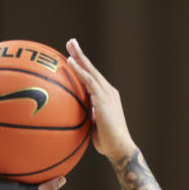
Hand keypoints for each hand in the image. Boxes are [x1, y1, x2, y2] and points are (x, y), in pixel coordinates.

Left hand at [65, 38, 136, 161]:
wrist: (118, 148)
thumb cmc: (106, 142)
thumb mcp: (92, 125)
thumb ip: (86, 116)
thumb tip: (73, 114)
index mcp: (105, 97)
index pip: (92, 78)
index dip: (83, 65)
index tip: (72, 55)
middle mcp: (108, 92)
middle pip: (92, 69)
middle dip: (81, 54)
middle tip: (71, 41)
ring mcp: (106, 94)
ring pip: (91, 71)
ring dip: (80, 56)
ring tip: (70, 44)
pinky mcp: (103, 99)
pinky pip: (89, 81)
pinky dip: (79, 70)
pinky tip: (70, 62)